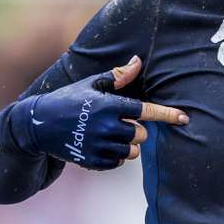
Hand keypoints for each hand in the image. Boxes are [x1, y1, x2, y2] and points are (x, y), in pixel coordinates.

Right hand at [17, 55, 188, 169]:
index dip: (167, 114)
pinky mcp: (93, 162)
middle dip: (137, 129)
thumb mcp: (93, 83)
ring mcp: (99, 146)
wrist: (39, 125)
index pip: (145, 110)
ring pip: (133, 150)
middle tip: (119, 122)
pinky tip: (102, 144)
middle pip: (142, 134)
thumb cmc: (71, 99)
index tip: (185, 118)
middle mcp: (105, 127)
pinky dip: (117, 155)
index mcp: (108, 105)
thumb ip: (119, 75)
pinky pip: (119, 162)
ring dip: (129, 143)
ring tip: (110, 133)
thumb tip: (139, 61)